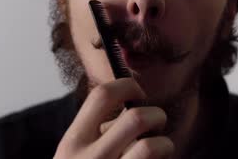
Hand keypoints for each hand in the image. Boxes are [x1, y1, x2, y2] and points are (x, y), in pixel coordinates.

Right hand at [53, 78, 174, 158]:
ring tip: (162, 148)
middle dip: (157, 115)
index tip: (138, 93)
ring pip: (152, 146)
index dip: (128, 86)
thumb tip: (128, 99)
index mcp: (72, 143)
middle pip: (136, 118)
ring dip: (165, 144)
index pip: (102, 95)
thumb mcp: (73, 154)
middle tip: (158, 123)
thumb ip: (93, 132)